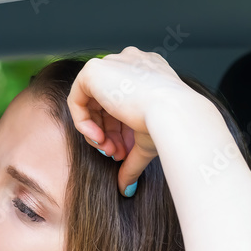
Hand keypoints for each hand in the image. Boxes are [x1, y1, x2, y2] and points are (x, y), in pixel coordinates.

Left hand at [66, 46, 198, 194]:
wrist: (174, 114)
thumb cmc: (171, 125)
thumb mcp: (147, 143)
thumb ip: (132, 160)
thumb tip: (124, 188)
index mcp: (149, 72)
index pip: (123, 101)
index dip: (118, 130)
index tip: (123, 151)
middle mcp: (131, 62)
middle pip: (105, 102)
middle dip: (107, 133)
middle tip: (114, 154)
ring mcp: (113, 62)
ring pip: (90, 102)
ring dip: (96, 131)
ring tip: (109, 149)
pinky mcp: (94, 69)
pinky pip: (77, 99)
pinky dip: (82, 122)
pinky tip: (97, 138)